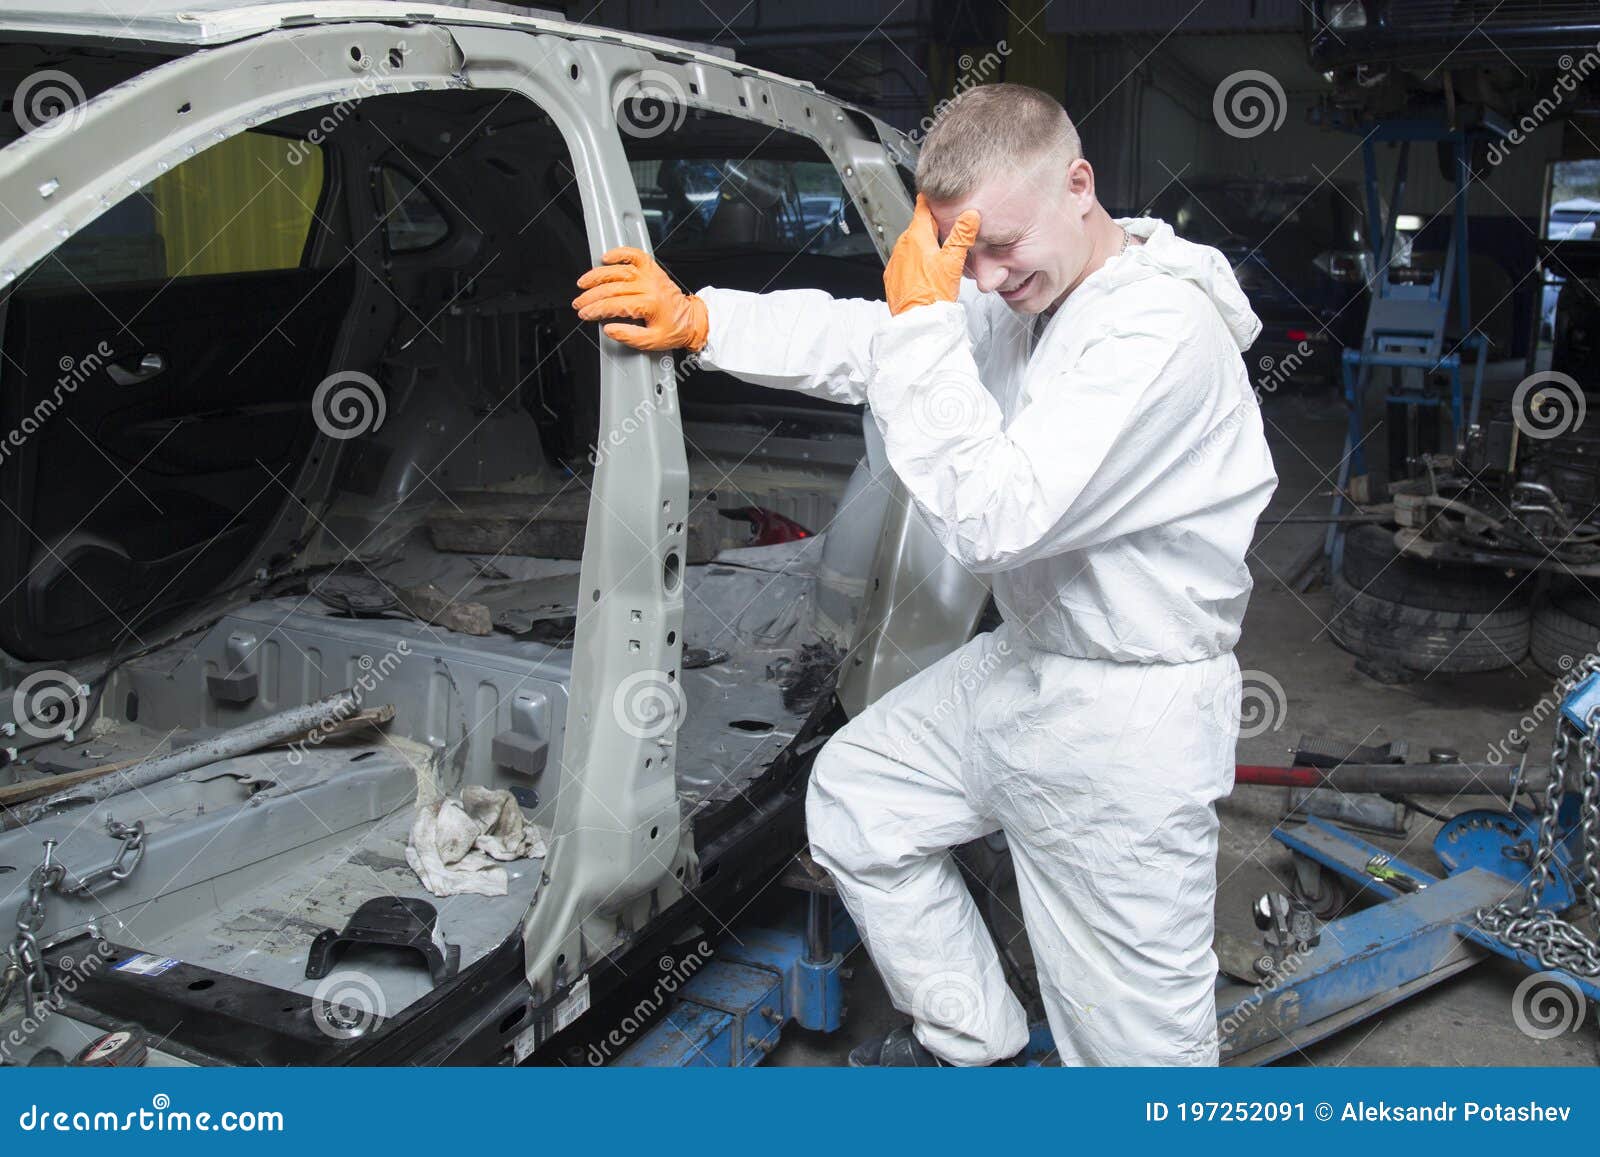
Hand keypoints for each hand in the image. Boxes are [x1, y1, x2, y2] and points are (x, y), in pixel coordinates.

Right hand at [572, 247, 708, 350]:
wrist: (693, 320)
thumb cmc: (674, 330)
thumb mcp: (652, 342)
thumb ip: (629, 336)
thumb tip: (609, 329)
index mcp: (649, 304)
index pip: (614, 305)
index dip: (595, 309)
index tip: (584, 314)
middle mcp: (649, 286)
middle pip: (612, 287)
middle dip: (591, 296)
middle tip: (579, 303)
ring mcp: (651, 275)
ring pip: (619, 270)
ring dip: (598, 275)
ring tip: (584, 283)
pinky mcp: (653, 269)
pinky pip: (636, 255)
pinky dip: (620, 253)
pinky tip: (606, 257)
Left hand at [883, 194, 979, 314]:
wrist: (918, 320)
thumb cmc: (934, 293)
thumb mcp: (953, 261)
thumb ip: (963, 235)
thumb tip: (971, 215)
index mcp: (917, 236)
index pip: (922, 208)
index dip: (930, 200)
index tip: (933, 194)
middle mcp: (902, 245)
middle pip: (918, 227)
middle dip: (931, 227)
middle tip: (946, 230)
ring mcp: (895, 260)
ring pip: (911, 244)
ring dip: (923, 245)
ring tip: (938, 255)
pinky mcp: (892, 275)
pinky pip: (904, 261)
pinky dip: (914, 261)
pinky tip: (926, 271)